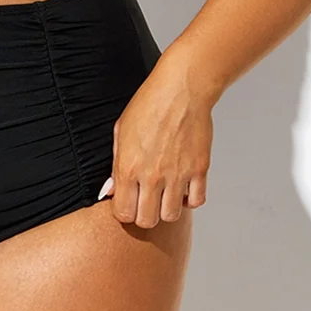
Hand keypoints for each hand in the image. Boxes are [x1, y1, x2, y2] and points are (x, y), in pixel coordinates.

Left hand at [98, 60, 213, 226]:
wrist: (181, 89)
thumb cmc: (149, 104)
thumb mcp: (121, 131)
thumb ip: (115, 165)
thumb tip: (111, 190)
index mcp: (129, 166)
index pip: (123, 213)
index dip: (124, 211)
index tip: (127, 203)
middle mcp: (152, 175)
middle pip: (147, 220)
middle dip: (144, 215)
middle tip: (145, 202)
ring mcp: (177, 175)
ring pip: (171, 216)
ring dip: (166, 209)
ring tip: (164, 194)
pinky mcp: (199, 170)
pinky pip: (196, 201)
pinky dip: (189, 199)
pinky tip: (182, 186)